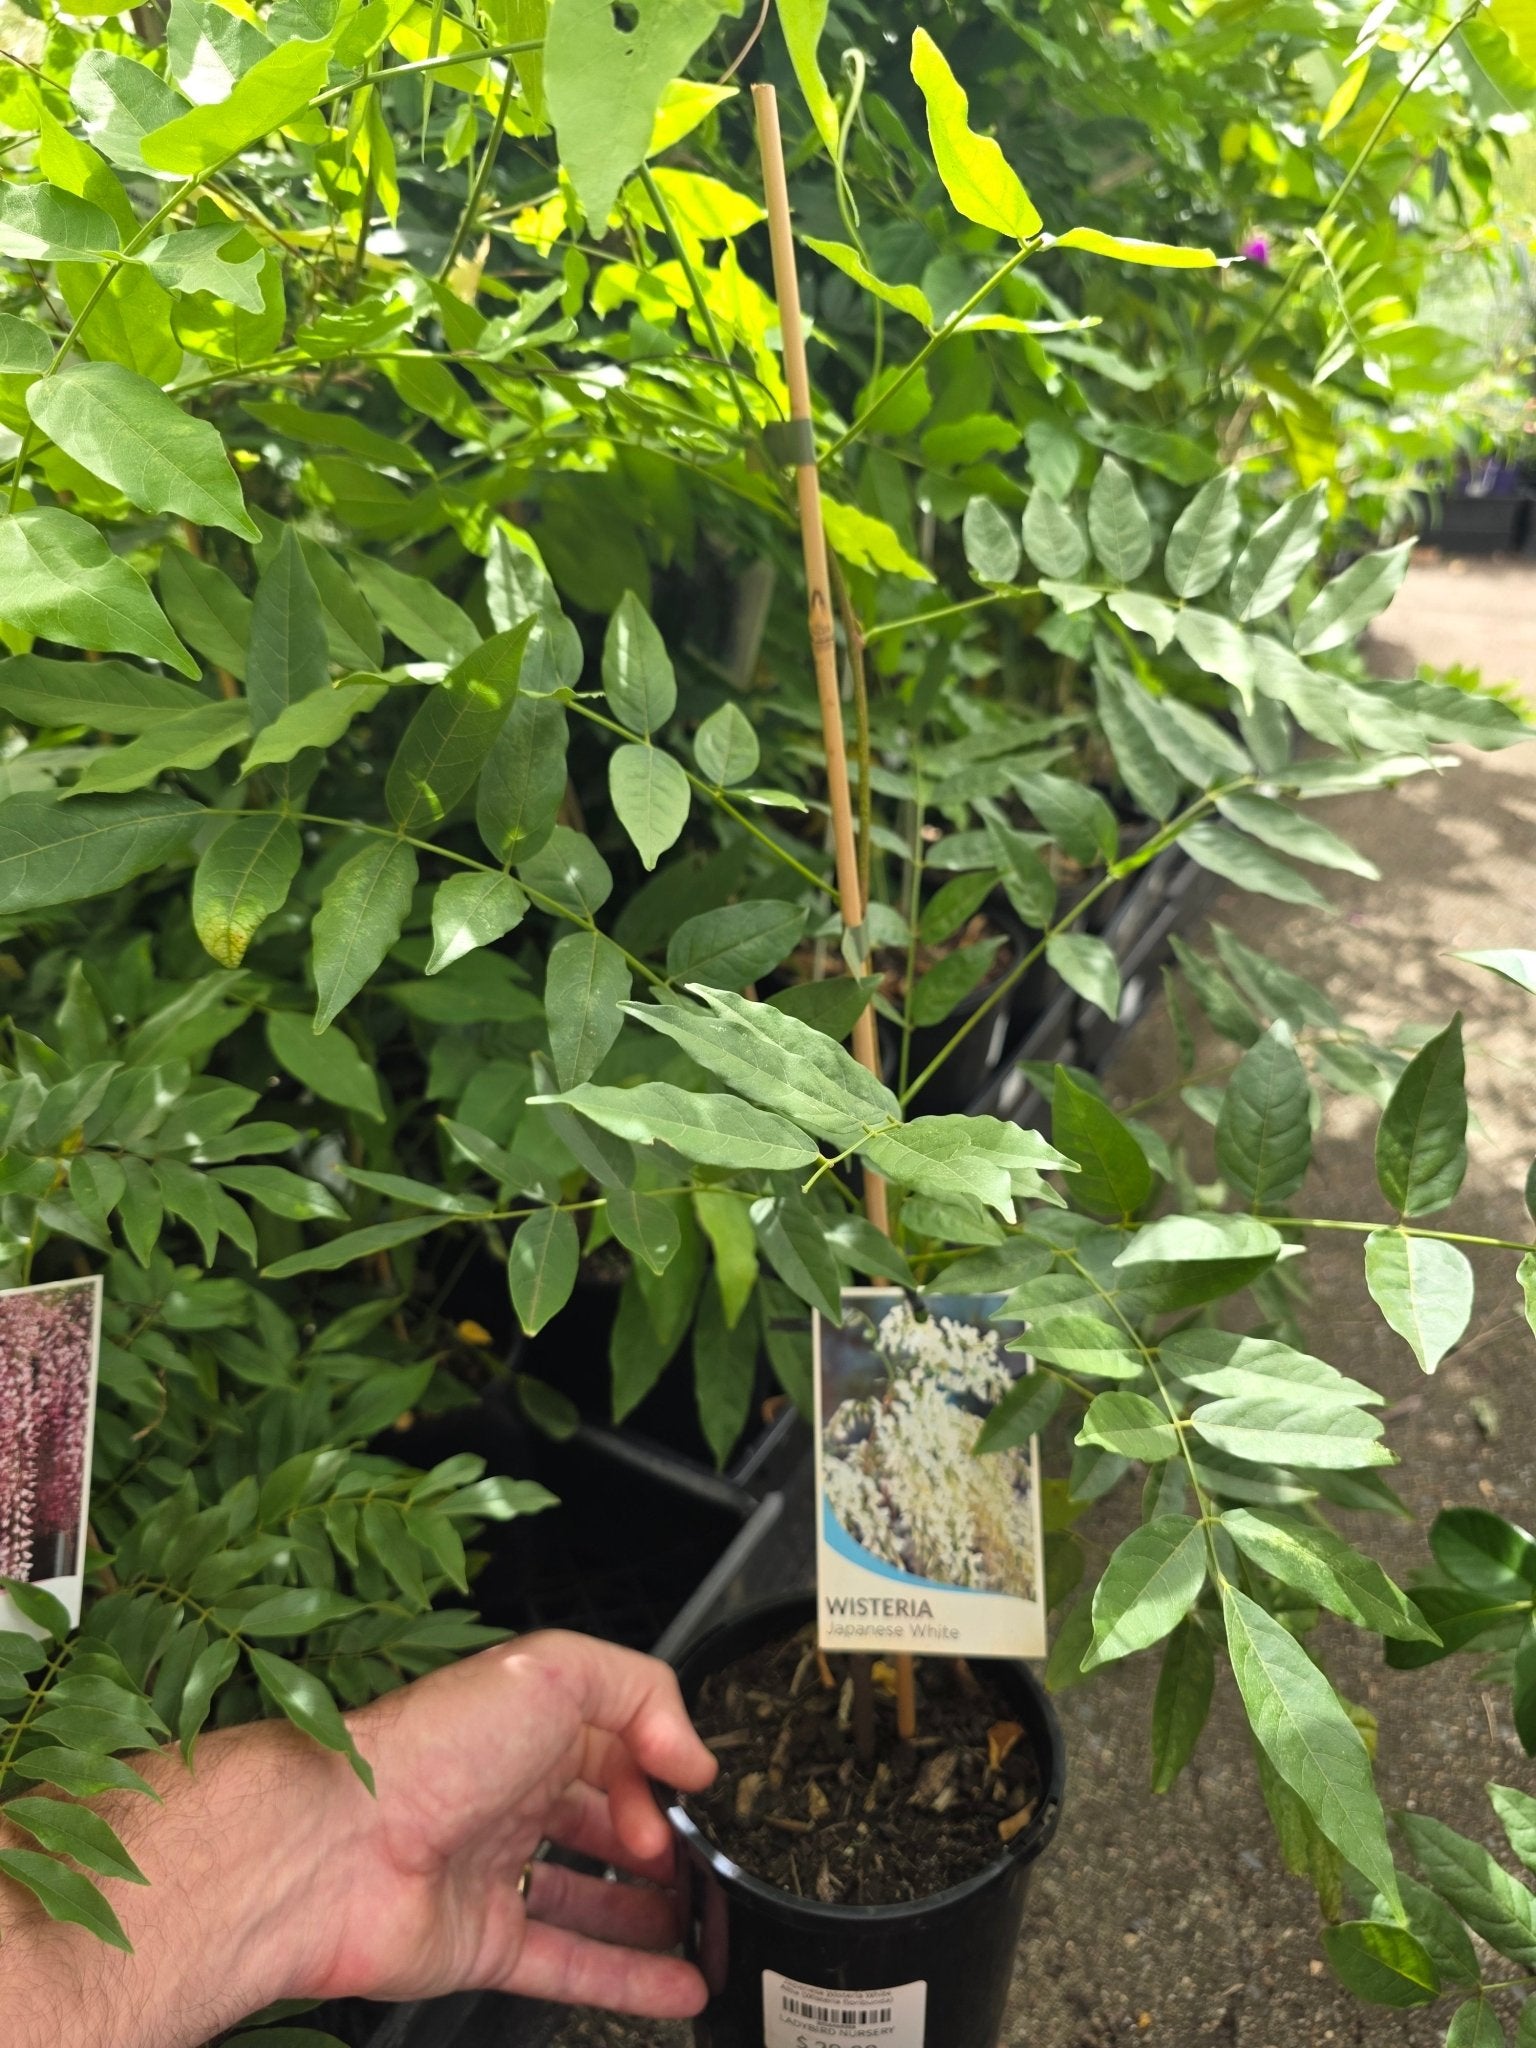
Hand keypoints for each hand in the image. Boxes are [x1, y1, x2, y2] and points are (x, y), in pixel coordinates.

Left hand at [308, 1632, 717, 2018]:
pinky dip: (627, 1982)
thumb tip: (690, 1755)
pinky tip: (677, 1987)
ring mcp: (495, 1873)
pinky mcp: (482, 1944)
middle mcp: (508, 1795)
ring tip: (705, 1928)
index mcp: (524, 1725)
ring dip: (650, 1916)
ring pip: (589, 1899)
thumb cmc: (430, 1748)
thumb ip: (641, 1692)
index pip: (612, 1743)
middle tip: (699, 1861)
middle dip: (655, 1839)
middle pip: (601, 1819)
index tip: (687, 1792)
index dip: (655, 1766)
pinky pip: (567, 1966)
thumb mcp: (551, 1671)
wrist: (334, 1845)